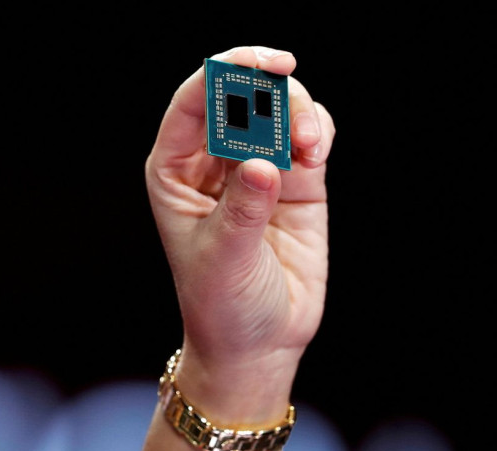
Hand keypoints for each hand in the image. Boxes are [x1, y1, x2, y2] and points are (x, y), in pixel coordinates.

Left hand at [143, 45, 334, 434]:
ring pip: (281, 111)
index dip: (226, 73)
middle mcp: (216, 162)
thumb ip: (243, 209)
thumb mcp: (224, 259)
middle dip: (272, 96)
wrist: (261, 339)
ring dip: (302, 115)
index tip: (265, 66)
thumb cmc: (223, 304)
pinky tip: (318, 152)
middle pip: (242, 98)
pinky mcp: (297, 183)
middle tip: (296, 128)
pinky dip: (320, 132)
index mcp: (177, 171)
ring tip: (312, 149)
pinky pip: (311, 137)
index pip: (194, 103)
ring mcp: (259, 169)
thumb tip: (265, 163)